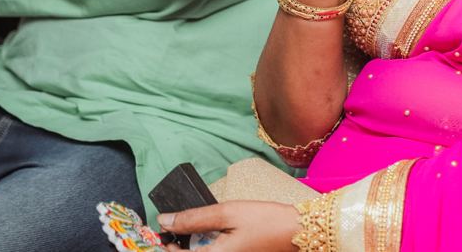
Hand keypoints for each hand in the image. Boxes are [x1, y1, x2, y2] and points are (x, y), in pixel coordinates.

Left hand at [158, 201, 299, 251]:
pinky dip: (206, 249)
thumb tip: (165, 220)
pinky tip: (211, 239)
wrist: (298, 232)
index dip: (164, 244)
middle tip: (177, 229)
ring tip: (192, 233)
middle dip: (177, 246)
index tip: (163, 228)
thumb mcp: (229, 213)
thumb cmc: (267, 221)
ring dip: (192, 248)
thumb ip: (194, 218)